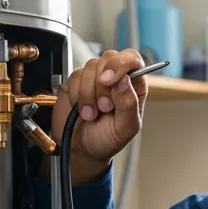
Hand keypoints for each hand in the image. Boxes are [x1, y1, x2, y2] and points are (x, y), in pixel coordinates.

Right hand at [51, 49, 149, 185]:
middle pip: (109, 59)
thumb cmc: (108, 139)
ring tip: (92, 114)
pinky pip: (74, 76)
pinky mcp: (76, 82)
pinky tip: (81, 108)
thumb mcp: (125, 128)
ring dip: (88, 94)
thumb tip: (124, 80)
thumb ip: (129, 104)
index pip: (132, 59)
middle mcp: (115, 78)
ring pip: (89, 67)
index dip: (120, 64)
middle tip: (103, 107)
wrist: (83, 149)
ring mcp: (95, 78)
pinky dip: (76, 94)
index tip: (109, 80)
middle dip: (102, 85)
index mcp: (133, 86)